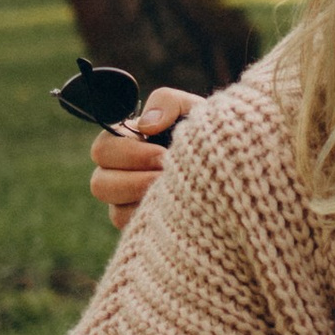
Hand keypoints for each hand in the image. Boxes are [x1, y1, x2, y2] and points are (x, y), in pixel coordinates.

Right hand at [90, 86, 200, 218]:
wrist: (234, 169)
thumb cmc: (208, 136)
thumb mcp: (192, 109)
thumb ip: (167, 103)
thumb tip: (145, 125)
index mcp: (126, 145)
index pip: (102, 150)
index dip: (128, 153)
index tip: (162, 154)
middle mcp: (121, 176)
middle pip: (99, 184)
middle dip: (135, 180)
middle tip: (167, 175)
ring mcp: (129, 205)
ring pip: (115, 212)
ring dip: (145, 200)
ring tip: (178, 192)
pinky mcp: (144, 228)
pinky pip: (134, 231)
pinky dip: (154, 220)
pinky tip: (180, 209)